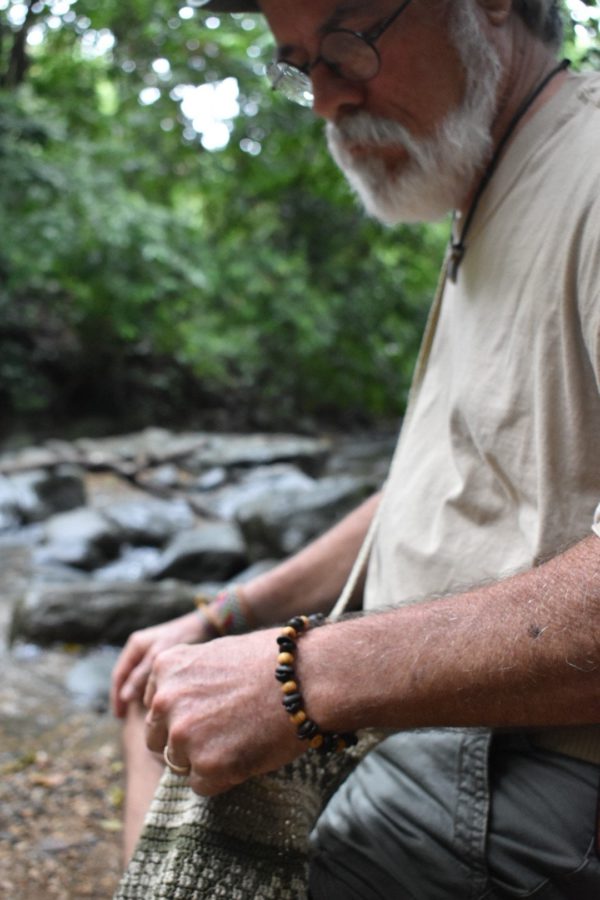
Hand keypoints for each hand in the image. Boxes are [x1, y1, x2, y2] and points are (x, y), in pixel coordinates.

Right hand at [110, 611, 208, 717]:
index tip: (119, 715)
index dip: (117, 696)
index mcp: (135, 645)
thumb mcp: (159, 656)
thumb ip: (141, 676)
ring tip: (140, 714)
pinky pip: (151, 678)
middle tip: (125, 719)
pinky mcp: (163, 659)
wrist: (205, 625)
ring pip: (139, 679)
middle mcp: (140, 649)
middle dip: (125, 697)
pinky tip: (156, 703)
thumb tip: (125, 697)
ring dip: (138, 695)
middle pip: (127, 678)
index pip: (119, 675)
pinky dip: (150, 690)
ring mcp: (151, 653)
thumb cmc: (183, 637)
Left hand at [143, 630, 303, 795]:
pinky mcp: (205, 765)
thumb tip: (180, 702)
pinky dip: (222, 777)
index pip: (156, 706)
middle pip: (159, 738)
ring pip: (179, 763)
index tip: (206, 713)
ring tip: (240, 740)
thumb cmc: (273, 662)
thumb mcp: (217, 654)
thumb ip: (190, 678)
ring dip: (204, 759)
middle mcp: (165, 700)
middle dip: (185, 740)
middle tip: (222, 733)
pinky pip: (202, 785)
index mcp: (166, 666)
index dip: (181, 713)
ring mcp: (183, 734)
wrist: (307, 677)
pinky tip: (247, 754)